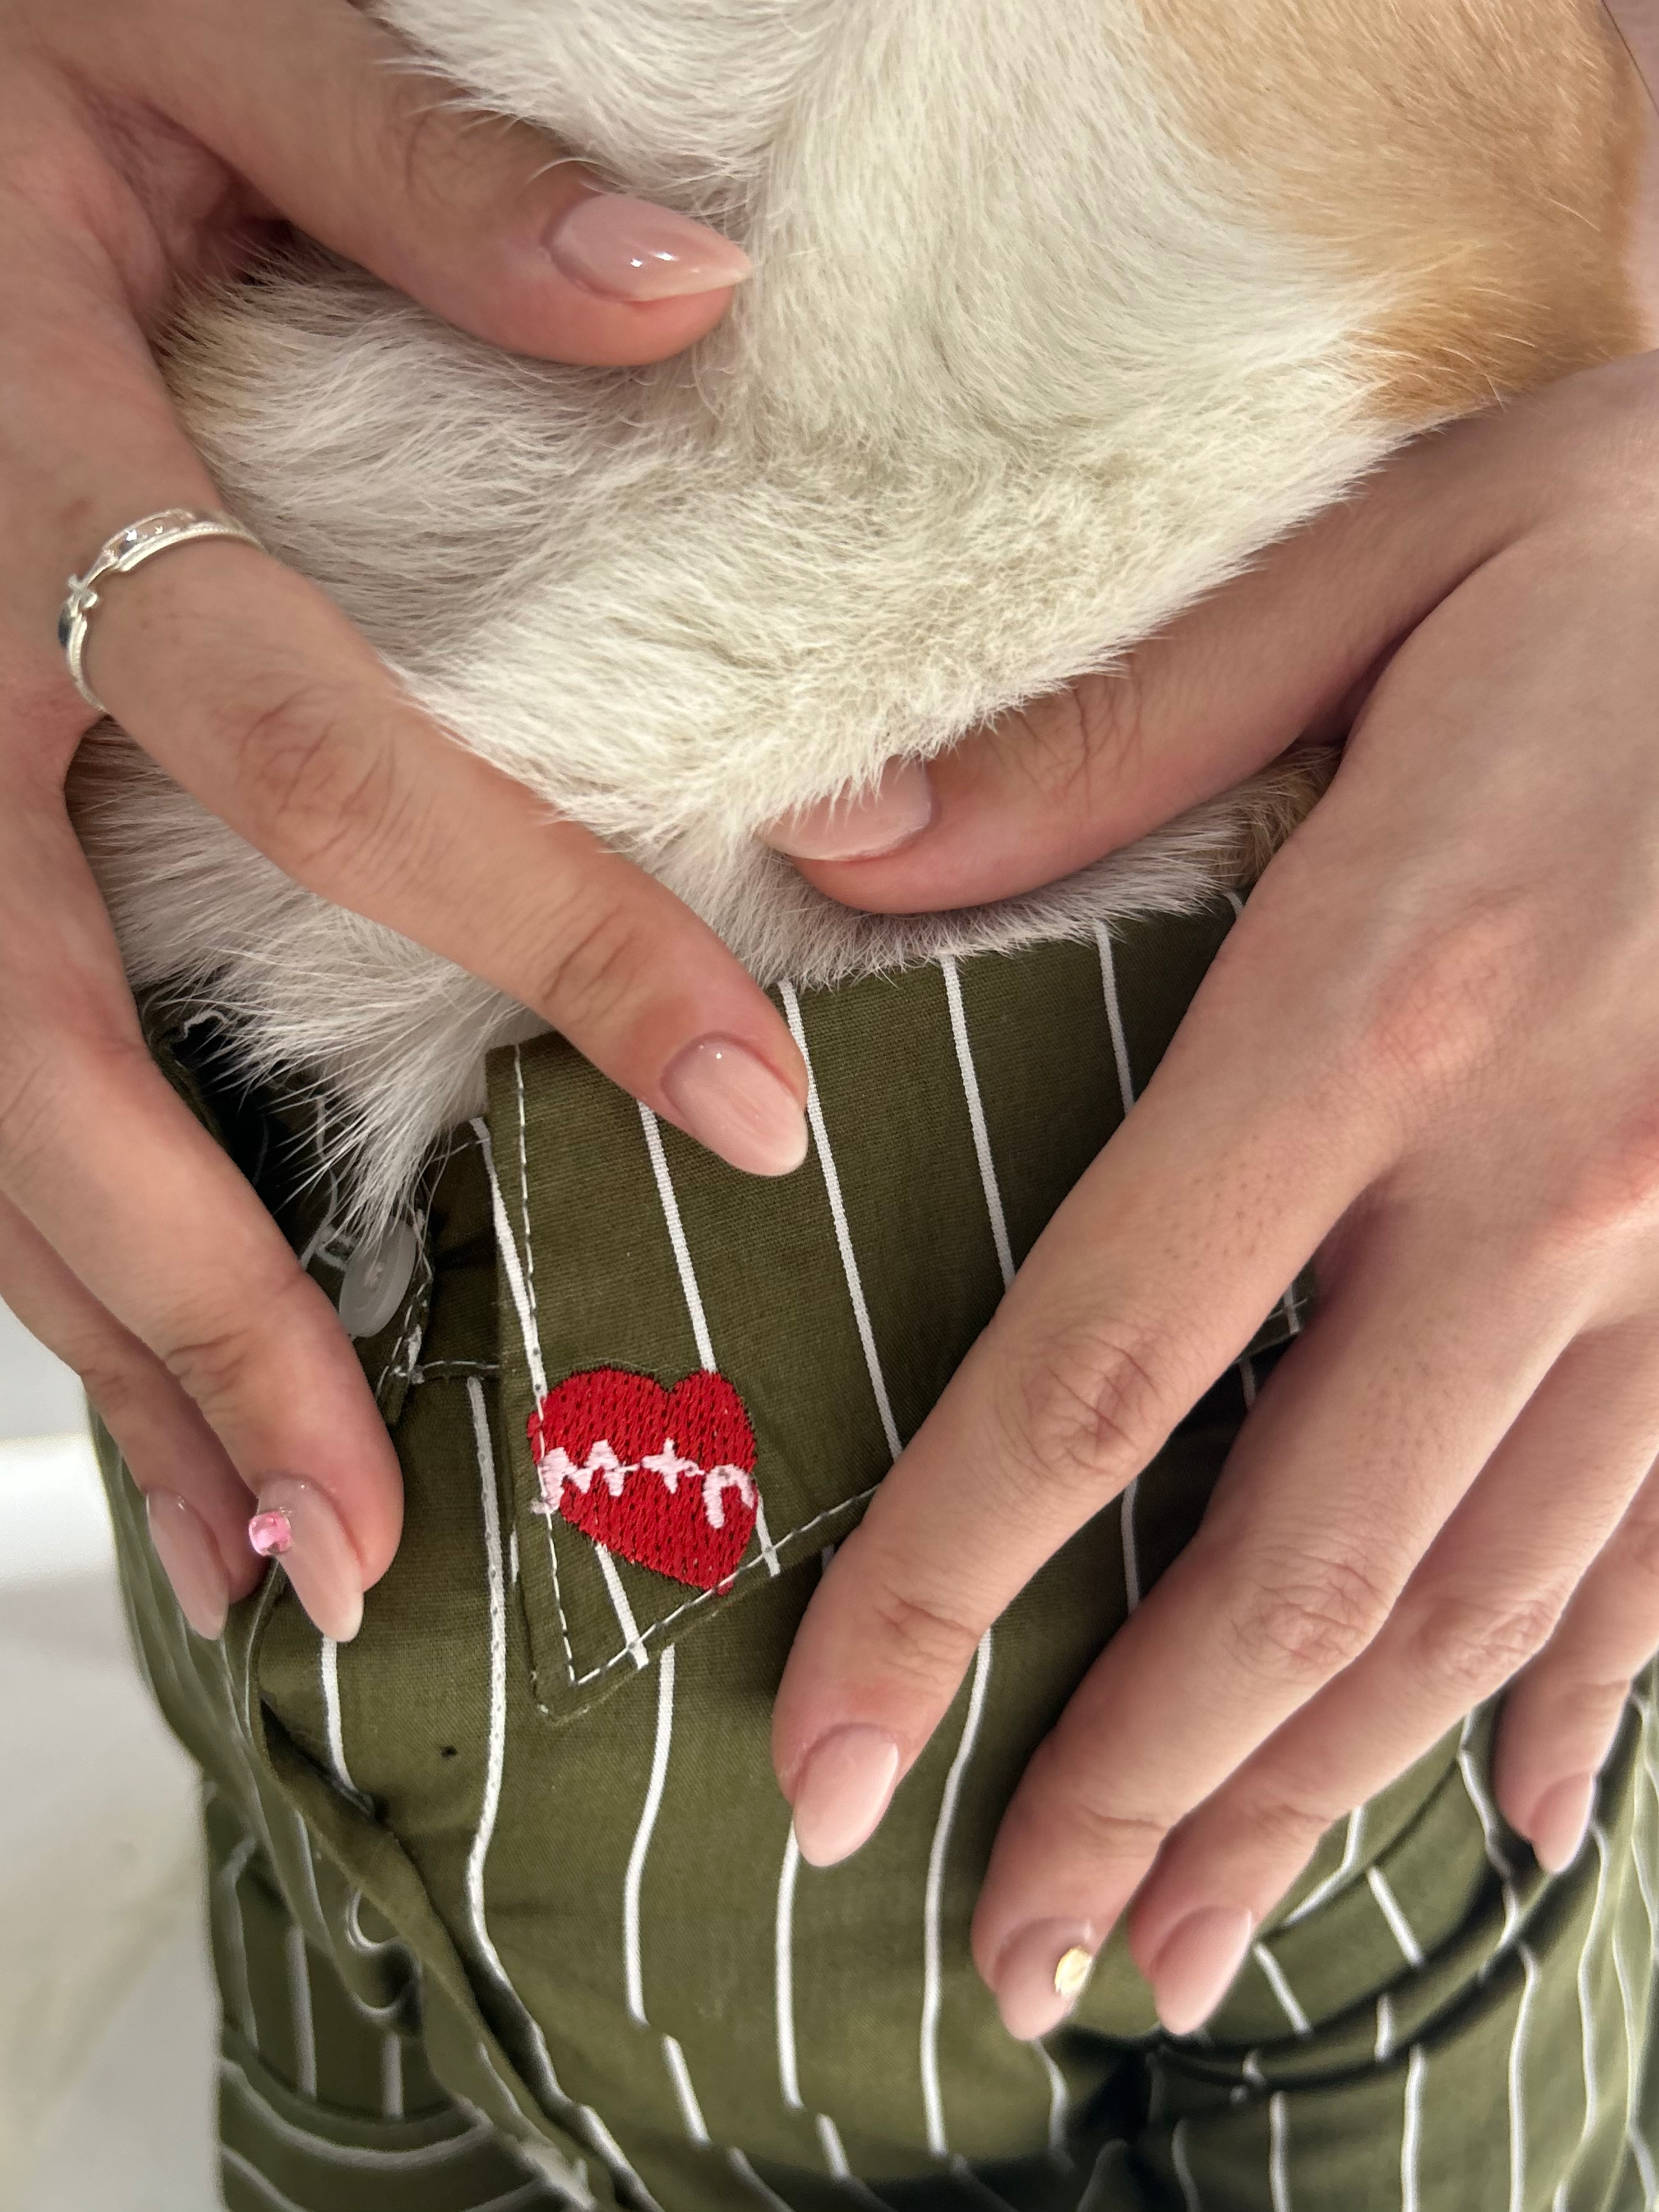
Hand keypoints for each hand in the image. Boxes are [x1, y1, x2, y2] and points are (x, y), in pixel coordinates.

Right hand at [0, 0, 805, 1644]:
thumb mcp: (173, 30)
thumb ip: (407, 160)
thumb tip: (692, 292)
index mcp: (32, 485)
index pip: (313, 760)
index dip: (535, 934)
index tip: (740, 1105)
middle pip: (53, 1047)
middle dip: (215, 1301)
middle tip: (373, 1529)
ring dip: (111, 1354)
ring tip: (273, 1559)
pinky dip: (41, 1262)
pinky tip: (149, 1399)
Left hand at [769, 350, 1658, 2037]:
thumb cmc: (1643, 537)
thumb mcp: (1370, 572)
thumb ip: (1088, 750)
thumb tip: (825, 853)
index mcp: (1390, 1004)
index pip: (1113, 1359)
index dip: (952, 1578)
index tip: (837, 1748)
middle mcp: (1554, 1187)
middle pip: (1303, 1564)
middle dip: (1137, 1785)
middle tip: (1006, 1956)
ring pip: (1486, 1607)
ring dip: (1322, 1797)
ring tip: (1183, 1943)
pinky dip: (1588, 1702)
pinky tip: (1513, 1821)